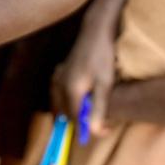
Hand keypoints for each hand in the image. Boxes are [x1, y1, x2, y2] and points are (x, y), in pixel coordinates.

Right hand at [51, 20, 116, 136]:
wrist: (95, 31)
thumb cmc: (102, 57)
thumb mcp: (105, 84)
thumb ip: (98, 109)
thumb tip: (95, 132)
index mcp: (70, 90)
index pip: (75, 120)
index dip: (88, 129)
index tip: (106, 130)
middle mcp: (59, 85)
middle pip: (65, 113)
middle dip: (80, 122)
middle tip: (99, 123)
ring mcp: (58, 76)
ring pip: (60, 103)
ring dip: (72, 112)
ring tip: (89, 114)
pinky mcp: (60, 71)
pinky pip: (58, 93)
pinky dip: (66, 101)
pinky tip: (77, 99)